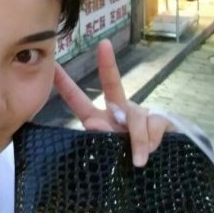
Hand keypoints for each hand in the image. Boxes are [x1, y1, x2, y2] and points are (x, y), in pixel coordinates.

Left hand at [53, 39, 171, 166]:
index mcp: (98, 118)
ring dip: (136, 140)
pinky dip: (148, 142)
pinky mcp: (160, 118)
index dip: (65, 84)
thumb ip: (101, 138)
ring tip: (137, 161)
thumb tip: (95, 123)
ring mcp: (139, 112)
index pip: (78, 100)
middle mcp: (118, 110)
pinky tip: (149, 153)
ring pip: (135, 117)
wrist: (160, 168)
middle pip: (112, 84)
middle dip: (108, 64)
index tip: (53, 66)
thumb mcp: (109, 153)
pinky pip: (152, 125)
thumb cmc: (126, 161)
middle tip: (103, 45)